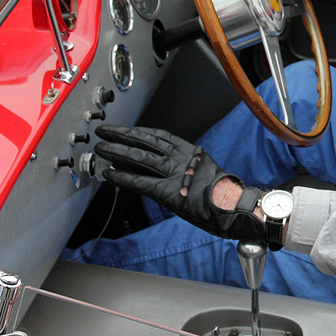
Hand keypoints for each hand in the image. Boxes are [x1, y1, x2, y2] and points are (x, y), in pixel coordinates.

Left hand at [94, 125, 265, 242]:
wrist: (234, 207)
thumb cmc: (224, 196)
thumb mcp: (206, 174)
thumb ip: (187, 170)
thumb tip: (172, 173)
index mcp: (191, 152)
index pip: (160, 136)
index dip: (140, 131)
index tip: (127, 128)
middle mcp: (181, 158)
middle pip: (146, 142)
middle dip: (123, 135)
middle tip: (105, 131)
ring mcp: (174, 173)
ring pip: (140, 157)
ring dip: (117, 152)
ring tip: (101, 148)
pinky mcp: (168, 191)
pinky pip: (141, 182)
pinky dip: (123, 177)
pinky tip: (109, 173)